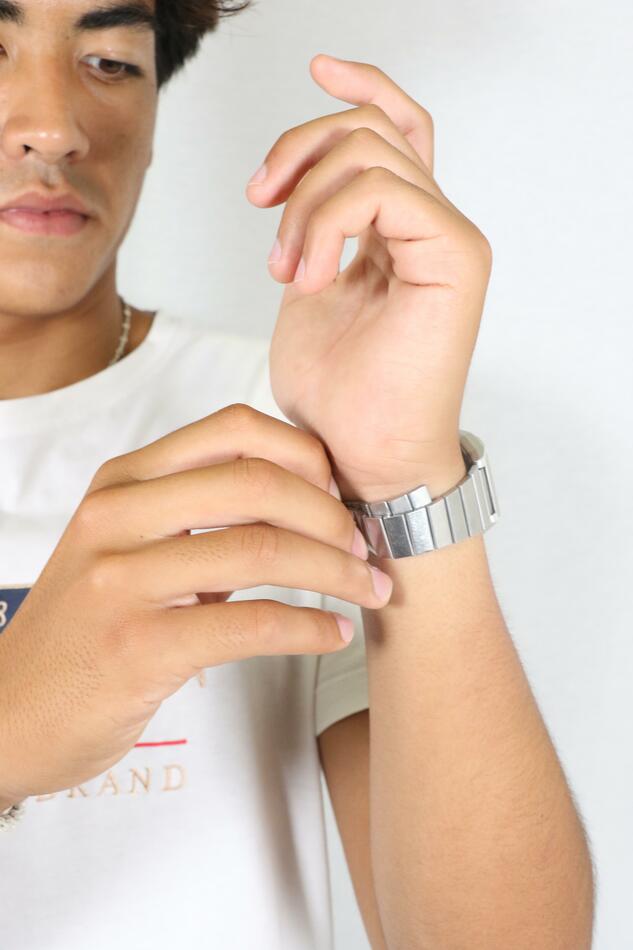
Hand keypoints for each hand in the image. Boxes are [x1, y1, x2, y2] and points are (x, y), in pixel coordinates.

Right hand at [0, 404, 391, 803]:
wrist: (10, 712)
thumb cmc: (86, 627)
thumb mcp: (125, 546)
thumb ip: (195, 513)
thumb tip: (302, 498)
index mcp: (123, 481)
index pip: (234, 429)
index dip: (305, 454)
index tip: (339, 494)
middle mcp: (118, 516)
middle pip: (258, 482)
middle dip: (333, 515)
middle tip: (364, 548)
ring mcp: (123, 580)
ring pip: (263, 550)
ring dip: (336, 571)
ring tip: (369, 591)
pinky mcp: (138, 646)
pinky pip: (250, 623)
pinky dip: (309, 628)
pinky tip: (332, 635)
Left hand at [246, 53, 491, 502]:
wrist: (362, 457)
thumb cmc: (336, 393)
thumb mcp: (308, 291)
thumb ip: (315, 229)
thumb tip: (291, 184)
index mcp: (401, 231)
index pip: (396, 131)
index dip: (359, 89)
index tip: (314, 70)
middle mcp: (431, 226)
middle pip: (370, 129)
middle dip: (297, 152)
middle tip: (260, 206)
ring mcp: (448, 238)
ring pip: (371, 152)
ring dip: (305, 202)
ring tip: (287, 268)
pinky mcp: (455, 256)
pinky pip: (381, 191)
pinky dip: (327, 222)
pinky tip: (309, 274)